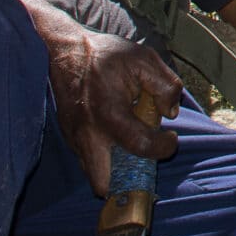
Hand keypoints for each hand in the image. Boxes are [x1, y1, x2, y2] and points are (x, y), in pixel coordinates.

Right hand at [40, 17, 183, 196]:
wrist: (64, 52)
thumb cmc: (106, 55)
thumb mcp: (144, 60)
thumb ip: (166, 85)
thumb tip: (171, 112)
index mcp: (109, 114)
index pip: (141, 146)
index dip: (163, 147)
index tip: (171, 138)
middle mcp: (87, 134)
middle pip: (102, 183)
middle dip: (125, 181)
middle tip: (143, 160)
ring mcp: (73, 139)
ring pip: (93, 173)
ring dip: (113, 170)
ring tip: (131, 147)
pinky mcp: (68, 138)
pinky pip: (86, 159)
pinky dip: (103, 157)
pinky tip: (116, 137)